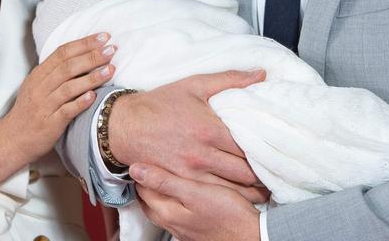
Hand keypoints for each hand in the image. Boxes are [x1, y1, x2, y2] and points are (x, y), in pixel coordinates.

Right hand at [4, 33, 114, 158]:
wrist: (13, 139)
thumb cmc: (30, 112)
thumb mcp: (37, 86)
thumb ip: (56, 72)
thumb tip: (83, 55)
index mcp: (38, 75)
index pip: (62, 52)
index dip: (84, 43)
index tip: (103, 37)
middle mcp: (40, 87)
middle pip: (68, 67)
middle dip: (92, 56)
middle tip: (111, 49)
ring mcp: (44, 105)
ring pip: (69, 87)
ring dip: (92, 78)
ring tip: (111, 70)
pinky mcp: (50, 123)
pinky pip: (66, 111)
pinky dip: (80, 102)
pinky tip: (94, 96)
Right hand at [110, 70, 268, 202]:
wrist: (124, 125)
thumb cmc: (160, 104)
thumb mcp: (195, 85)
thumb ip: (230, 80)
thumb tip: (260, 73)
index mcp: (210, 130)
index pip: (250, 147)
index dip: (267, 153)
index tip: (278, 154)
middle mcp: (202, 154)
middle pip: (245, 173)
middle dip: (263, 176)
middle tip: (275, 175)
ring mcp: (190, 173)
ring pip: (232, 191)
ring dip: (250, 192)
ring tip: (264, 190)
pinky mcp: (180, 183)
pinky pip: (211, 196)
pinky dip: (229, 199)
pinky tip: (239, 198)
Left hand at [132, 162, 260, 240]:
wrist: (253, 237)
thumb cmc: (227, 214)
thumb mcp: (194, 192)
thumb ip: (165, 180)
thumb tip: (136, 169)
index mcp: (168, 212)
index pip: (143, 190)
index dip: (141, 172)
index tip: (141, 156)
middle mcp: (172, 223)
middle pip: (150, 201)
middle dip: (147, 184)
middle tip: (148, 164)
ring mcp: (184, 229)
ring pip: (163, 207)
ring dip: (161, 192)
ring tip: (164, 175)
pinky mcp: (197, 230)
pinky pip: (178, 213)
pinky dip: (175, 200)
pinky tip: (185, 194)